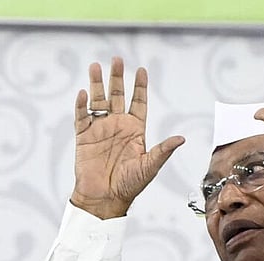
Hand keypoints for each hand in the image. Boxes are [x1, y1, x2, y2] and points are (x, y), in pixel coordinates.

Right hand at [71, 57, 183, 218]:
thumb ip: (163, 150)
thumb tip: (181, 138)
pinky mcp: (84, 137)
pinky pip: (82, 116)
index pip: (138, 102)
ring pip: (98, 101)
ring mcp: (100, 129)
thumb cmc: (129, 185)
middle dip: (117, 78)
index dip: (140, 86)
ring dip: (97, 84)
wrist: (105, 198)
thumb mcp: (149, 166)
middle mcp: (117, 126)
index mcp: (135, 130)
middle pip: (117, 95)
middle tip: (117, 60)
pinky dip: (82, 105)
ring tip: (95, 66)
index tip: (141, 70)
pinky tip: (84, 93)